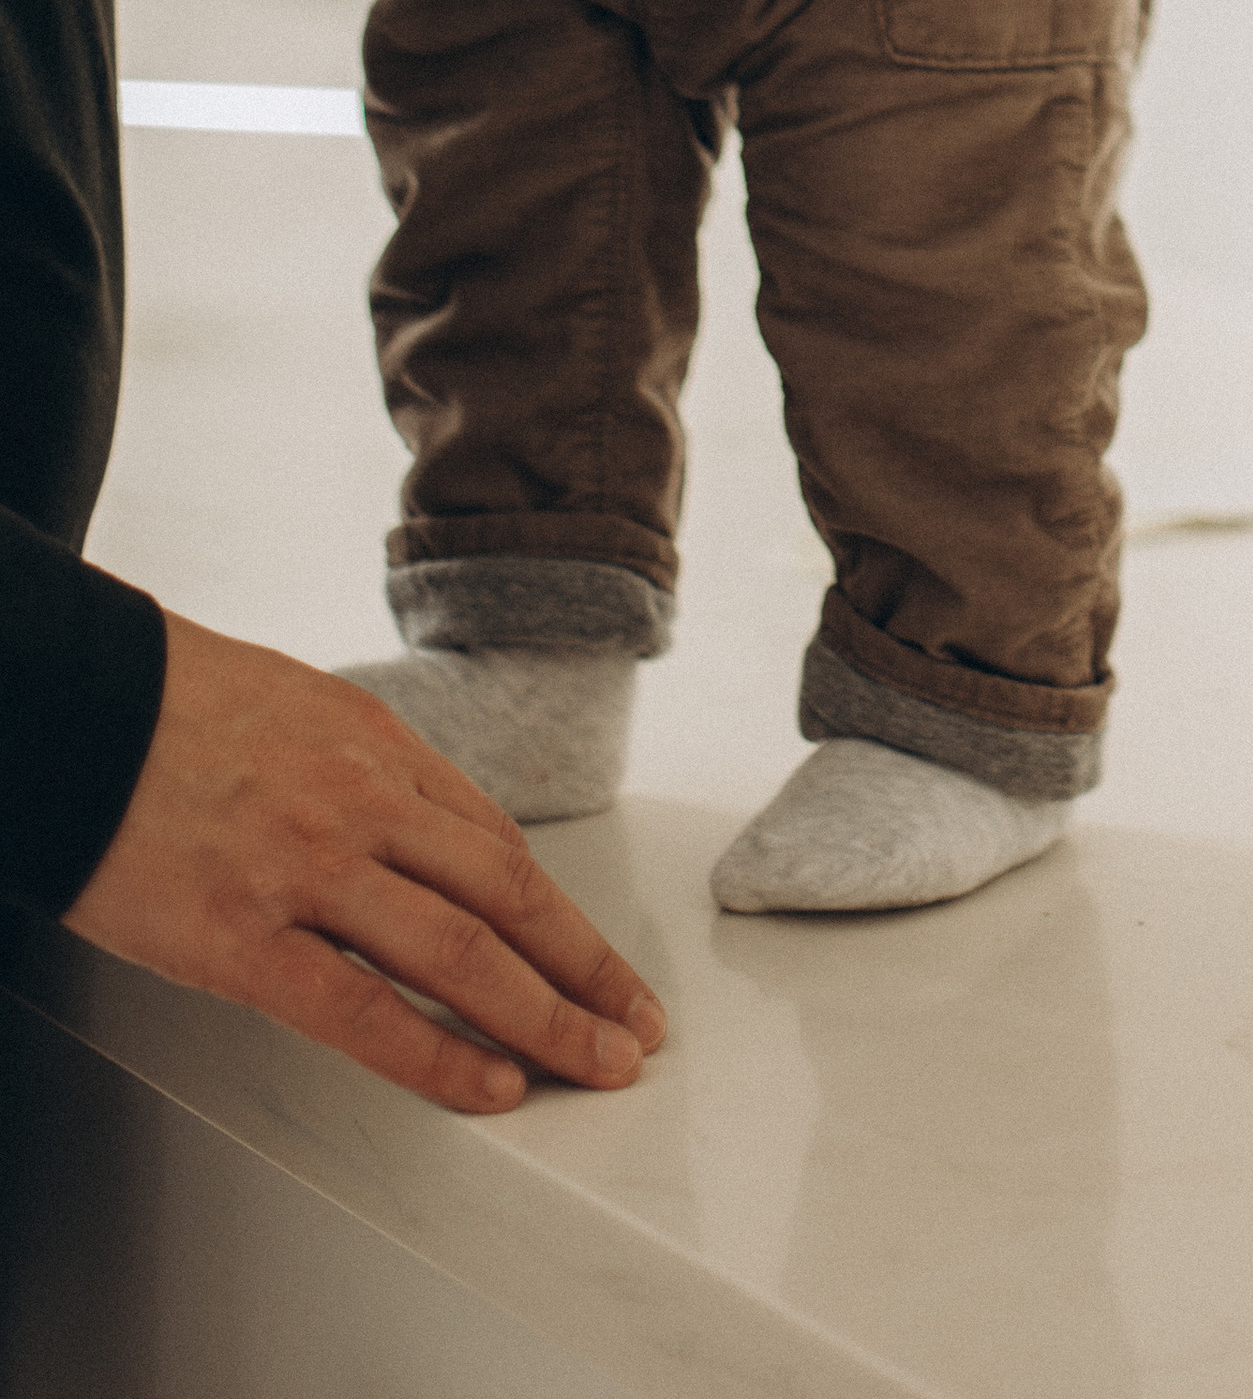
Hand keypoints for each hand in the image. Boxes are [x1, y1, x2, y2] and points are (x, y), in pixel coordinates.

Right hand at [63, 613, 667, 1115]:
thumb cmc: (177, 708)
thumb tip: (428, 834)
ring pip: (460, 952)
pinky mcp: (242, 937)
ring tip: (594, 1066)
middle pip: (506, 897)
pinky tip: (490, 1085)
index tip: (603, 968)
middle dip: (583, 971)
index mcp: (381, 746)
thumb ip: (370, 774)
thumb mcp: (302, 709)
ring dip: (543, 1017)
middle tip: (633, 1029)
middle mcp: (364, 803)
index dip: (561, 917)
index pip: (498, 845)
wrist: (78, 708)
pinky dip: (435, 1055)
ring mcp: (309, 869)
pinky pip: (359, 1009)